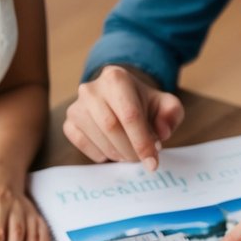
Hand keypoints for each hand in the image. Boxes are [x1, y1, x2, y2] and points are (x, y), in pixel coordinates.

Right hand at [63, 65, 183, 168]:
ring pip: (98, 139)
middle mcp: (91, 89)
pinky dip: (101, 154)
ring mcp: (77, 106)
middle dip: (130, 150)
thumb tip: (162, 133)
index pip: (130, 115)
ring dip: (118, 154)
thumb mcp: (165, 104)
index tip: (153, 163)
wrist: (119, 96)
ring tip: (130, 153)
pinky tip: (113, 150)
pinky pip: (83, 144)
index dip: (143, 142)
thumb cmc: (144, 103)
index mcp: (116, 78)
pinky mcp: (69, 122)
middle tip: (141, 159)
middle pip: (112, 128)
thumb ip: (171, 114)